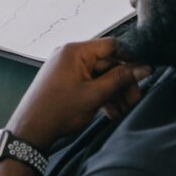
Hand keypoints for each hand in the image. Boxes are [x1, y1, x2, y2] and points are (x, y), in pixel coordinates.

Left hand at [5, 38, 150, 152]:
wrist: (31, 130)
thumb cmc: (57, 111)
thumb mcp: (95, 95)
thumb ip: (120, 79)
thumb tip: (143, 68)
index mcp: (74, 51)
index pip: (112, 45)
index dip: (131, 58)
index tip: (144, 73)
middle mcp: (69, 55)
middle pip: (108, 62)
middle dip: (123, 83)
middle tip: (134, 100)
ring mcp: (67, 68)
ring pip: (100, 75)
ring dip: (114, 92)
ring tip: (123, 111)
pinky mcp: (66, 81)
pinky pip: (90, 82)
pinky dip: (102, 95)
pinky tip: (112, 112)